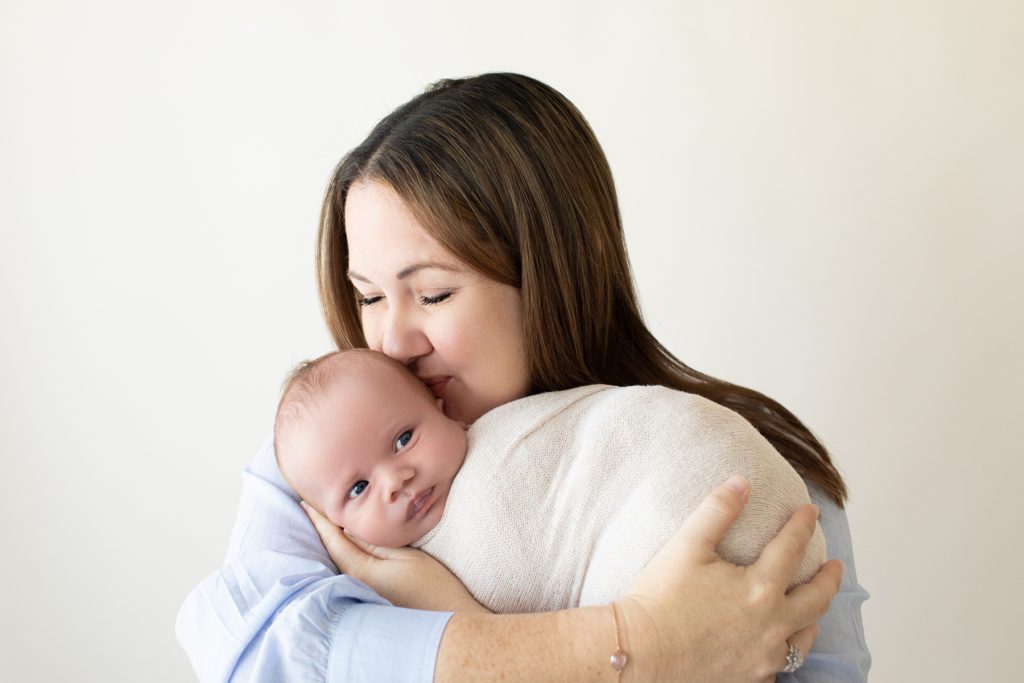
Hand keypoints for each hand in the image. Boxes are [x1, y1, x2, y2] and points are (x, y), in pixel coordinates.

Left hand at [301, 501, 489, 613]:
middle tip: (311, 507)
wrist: (446, 628)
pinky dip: (345, 557)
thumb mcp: (406, 556)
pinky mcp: (372, 600)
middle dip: (323, 530)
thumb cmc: (433, 587)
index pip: (334, 540)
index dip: (320, 520)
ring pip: (341, 563)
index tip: (306, 502)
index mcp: (361, 571)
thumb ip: (376, 542)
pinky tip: (348, 549)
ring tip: (326, 523)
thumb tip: (351, 529)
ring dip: (333, 544)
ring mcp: (362, 595)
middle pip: (333, 552)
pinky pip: (351, 573)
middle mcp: (355, 585)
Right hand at [619, 475, 842, 681]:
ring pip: (804, 639)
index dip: (802, 525)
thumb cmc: (659, 599)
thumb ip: (717, 510)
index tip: (810, 511)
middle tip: (834, 566)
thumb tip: (740, 482)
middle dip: (829, 579)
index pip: (791, 548)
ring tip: (812, 609)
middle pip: (816, 600)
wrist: (639, 653)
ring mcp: (763, 658)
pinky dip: (786, 649)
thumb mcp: (686, 546)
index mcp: (759, 589)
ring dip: (812, 618)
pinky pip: (781, 666)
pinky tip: (778, 644)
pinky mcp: (750, 678)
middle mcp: (771, 626)